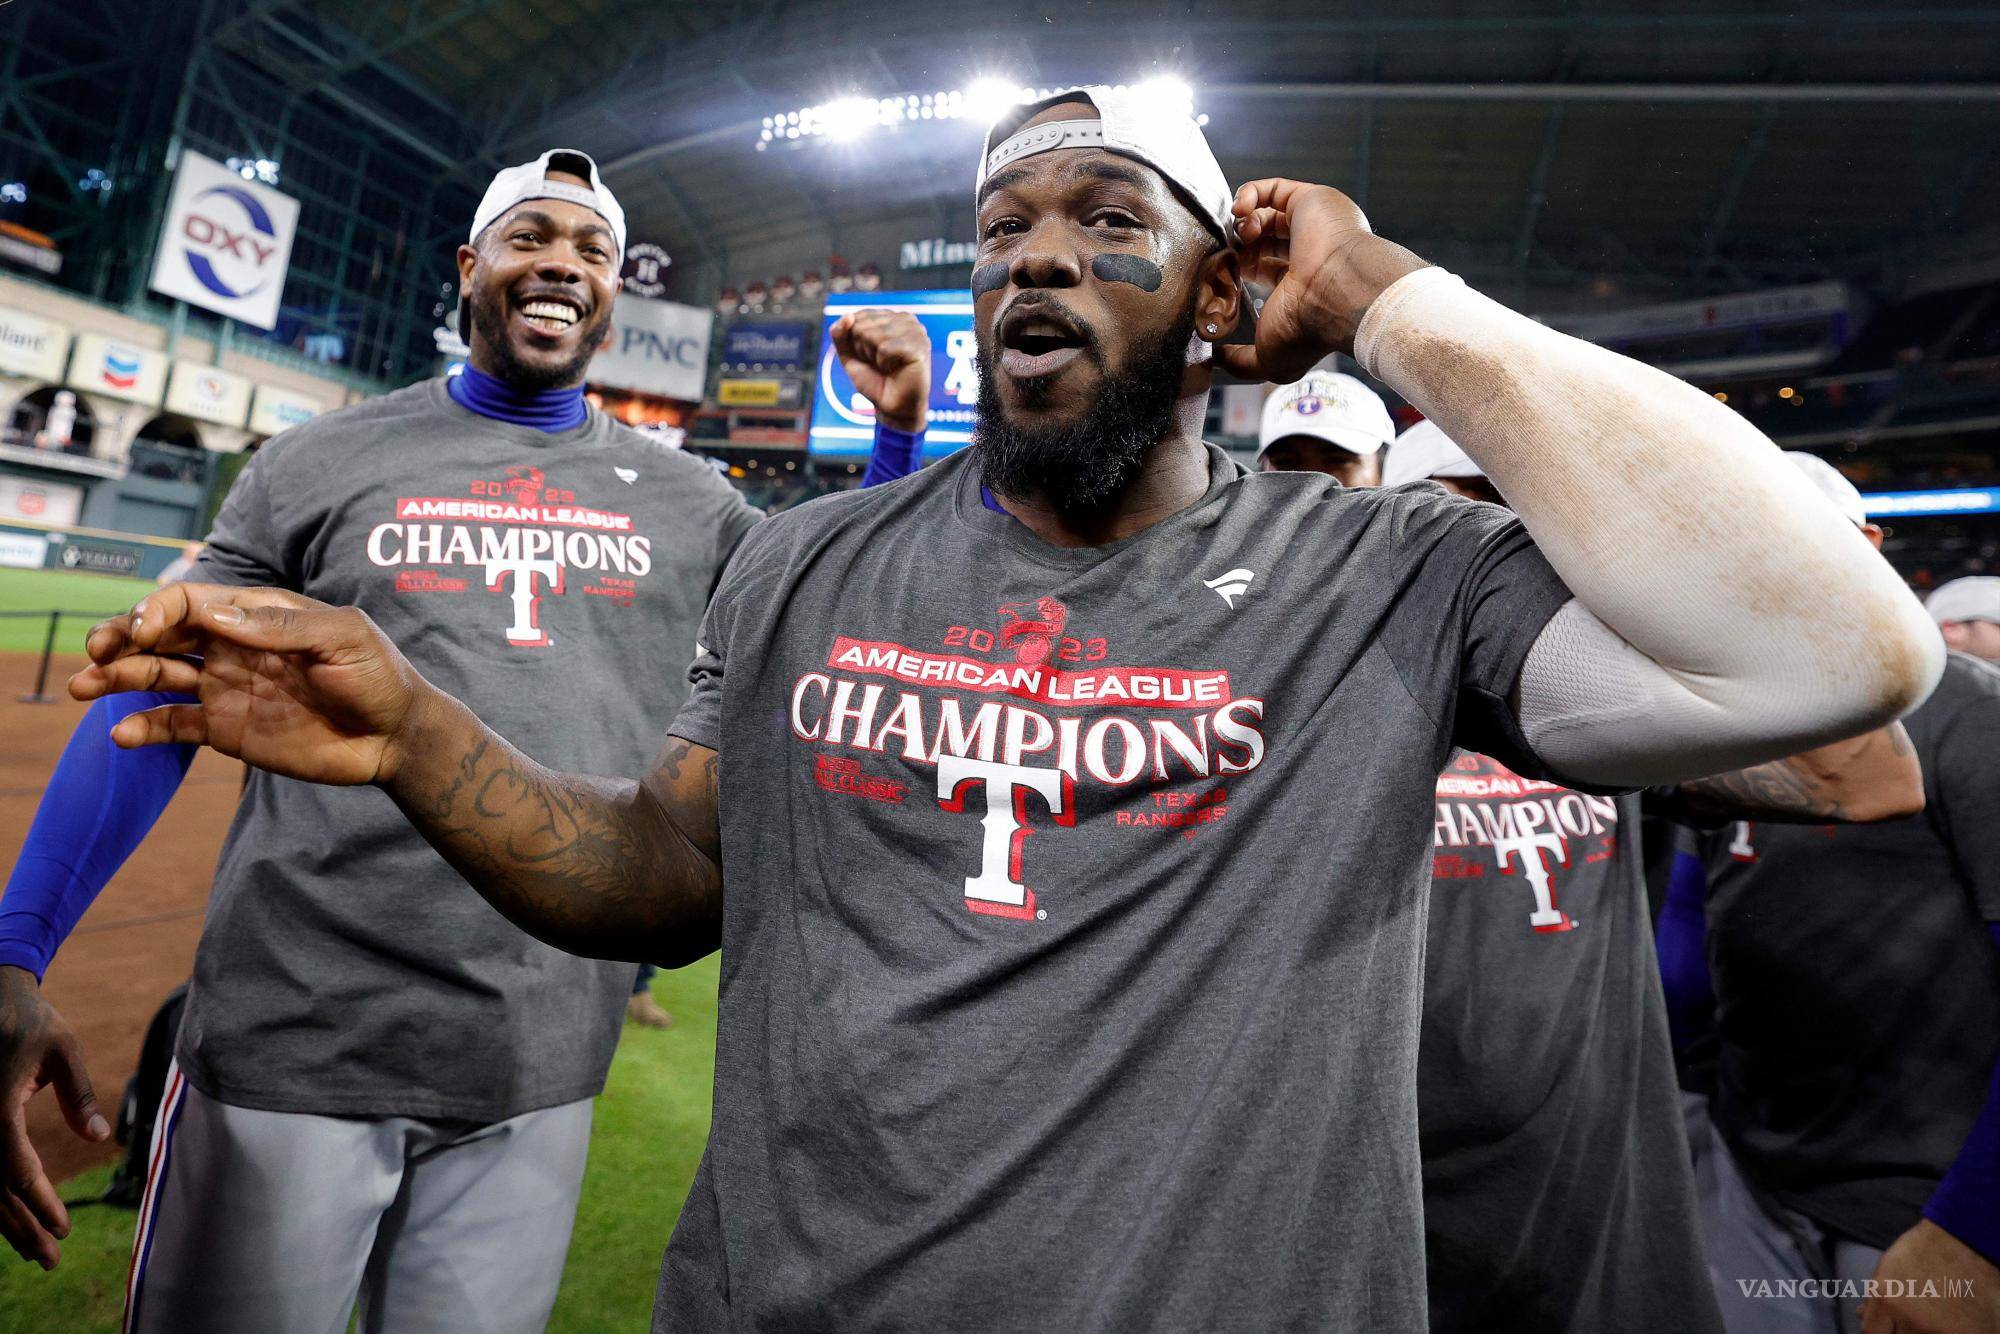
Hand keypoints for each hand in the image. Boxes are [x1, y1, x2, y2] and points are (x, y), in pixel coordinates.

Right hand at [0, 965, 107, 1269]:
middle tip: (52, 1259)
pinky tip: (14, 1224)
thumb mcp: (64, 1050)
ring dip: (7, 1224)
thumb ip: (80, 1095)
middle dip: (22, 1228)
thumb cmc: (32, 1022)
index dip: (40, 1203)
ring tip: (37, 1254)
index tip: (64, 1229)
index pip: (17, 1169)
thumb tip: (100, 1138)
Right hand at [69, 583, 429, 786]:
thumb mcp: (344, 638)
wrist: (395, 736)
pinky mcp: (226, 729)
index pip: (191, 602)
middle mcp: (231, 647)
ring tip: (83, 687)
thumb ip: (284, 626)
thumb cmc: (378, 676)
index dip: (159, 610)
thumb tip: (218, 615)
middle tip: (96, 652)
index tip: (145, 630)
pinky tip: (120, 734)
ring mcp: (225, 687)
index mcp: (256, 615)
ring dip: (116, 677)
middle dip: (121, 637)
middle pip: (160, 635)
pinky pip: (174, 724)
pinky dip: (143, 727)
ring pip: (155, 676)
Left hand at [830, 310, 929, 432]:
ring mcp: (915, 331)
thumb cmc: (875, 380)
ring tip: (888, 367)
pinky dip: (883, 363)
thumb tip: (847, 316)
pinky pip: (885, 347)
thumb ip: (840, 334)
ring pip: (873, 335)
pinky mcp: (919, 347)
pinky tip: (896, 369)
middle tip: (880, 365)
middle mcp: (906, 319)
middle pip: (863, 325)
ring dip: (873, 357)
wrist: (891, 408)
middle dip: (864, 349)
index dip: (856, 342)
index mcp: (892, 316)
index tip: (871, 356)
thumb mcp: (850, 355)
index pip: (857, 317)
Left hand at [1218, 178, 1429, 383]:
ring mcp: (1312, 226)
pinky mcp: (1310, 200)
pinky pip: (1273, 188)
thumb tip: (1218, 360)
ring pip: (1268, 213)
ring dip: (1245, 224)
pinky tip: (1241, 212)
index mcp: (1303, 287)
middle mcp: (1311, 255)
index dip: (1242, 270)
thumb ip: (1242, 364)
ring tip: (1242, 238)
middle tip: (1231, 257)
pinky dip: (1249, 195)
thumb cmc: (1308, 328)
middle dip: (1241, 246)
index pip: (1267, 270)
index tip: (1228, 278)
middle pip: (1264, 240)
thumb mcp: (1269, 360)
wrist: (1337, 293)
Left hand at [1860, 1219, 1999, 1333]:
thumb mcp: (1888, 1268)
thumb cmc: (1923, 1250)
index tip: (1889, 1327)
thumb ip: (1874, 1296)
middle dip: (1901, 1331)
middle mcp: (1908, 1316)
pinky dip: (1946, 1333)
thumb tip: (1860, 1315)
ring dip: (1922, 1332)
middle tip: (1910, 1318)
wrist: (1962, 1240)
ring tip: (1932, 1315)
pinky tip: (1948, 1321)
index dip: (1880, 1332)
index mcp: (1885, 1298)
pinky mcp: (1964, 1333)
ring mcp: (1936, 1328)